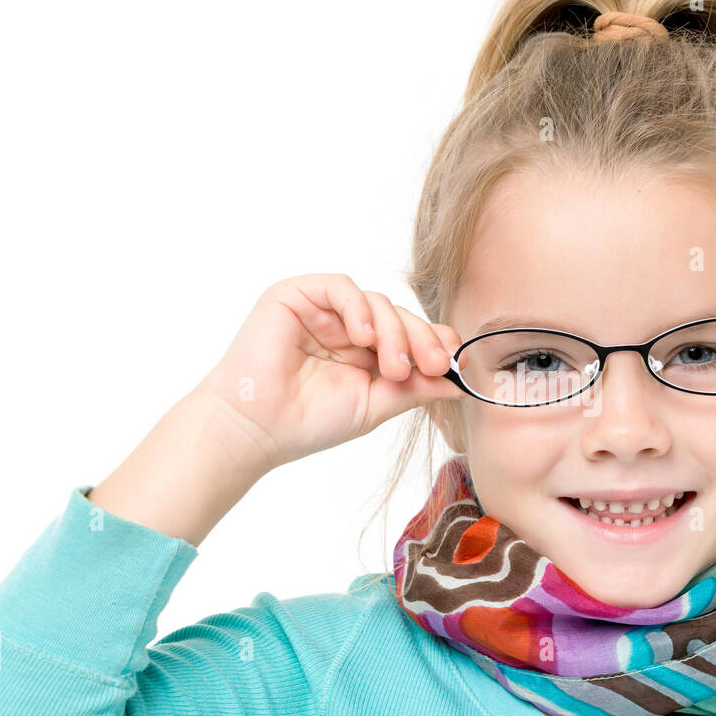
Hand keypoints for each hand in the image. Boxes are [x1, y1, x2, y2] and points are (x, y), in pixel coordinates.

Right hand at [195, 273, 465, 472]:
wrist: (257, 428)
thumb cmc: (309, 421)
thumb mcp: (375, 404)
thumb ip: (414, 389)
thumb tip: (458, 383)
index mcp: (365, 353)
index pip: (410, 334)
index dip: (434, 342)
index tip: (452, 364)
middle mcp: (346, 327)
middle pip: (399, 316)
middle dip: (422, 339)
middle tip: (432, 365)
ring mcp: (322, 310)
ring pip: (376, 302)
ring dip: (394, 332)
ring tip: (392, 367)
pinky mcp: (297, 295)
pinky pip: (341, 287)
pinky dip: (358, 308)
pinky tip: (362, 337)